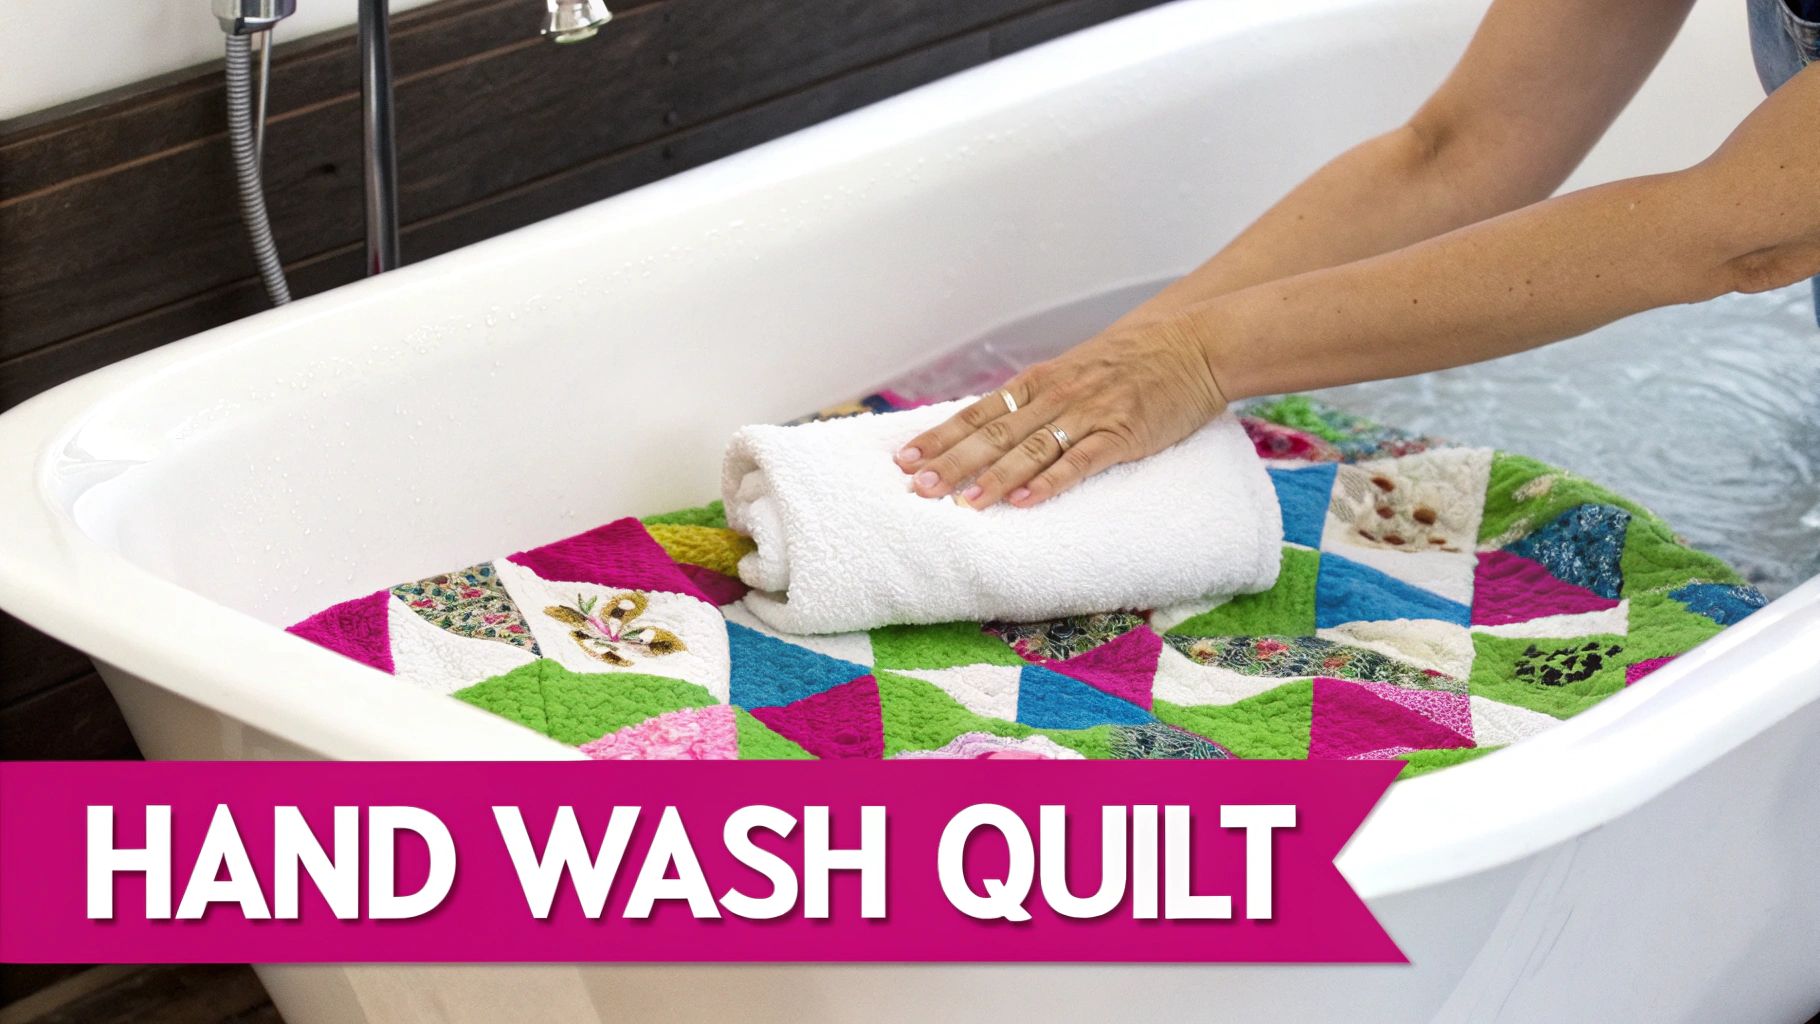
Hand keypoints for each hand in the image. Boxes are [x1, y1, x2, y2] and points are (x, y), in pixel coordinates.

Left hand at [895, 317, 1228, 507]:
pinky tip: (1027, 500)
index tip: (906, 459)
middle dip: (953, 462)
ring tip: (964, 504)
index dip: (941, 437)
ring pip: (1031, 449)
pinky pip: (1081, 460)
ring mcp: (1088, 415)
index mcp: (1038, 382)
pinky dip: (1052, 481)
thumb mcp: (1072, 372)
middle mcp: (1055, 396)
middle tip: (918, 488)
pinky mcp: (1122, 434)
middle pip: (994, 434)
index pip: (978, 413)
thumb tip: (989, 429)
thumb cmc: (1130, 362)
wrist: (1191, 345)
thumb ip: (1033, 399)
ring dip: (995, 478)